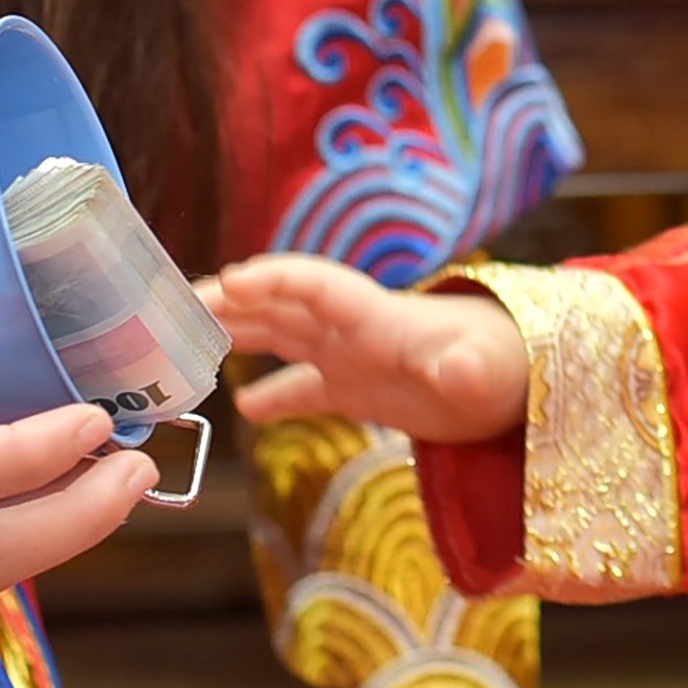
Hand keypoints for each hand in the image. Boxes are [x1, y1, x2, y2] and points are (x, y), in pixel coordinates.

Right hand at [204, 254, 529, 443]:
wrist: (523, 384)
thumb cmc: (507, 366)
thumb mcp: (486, 370)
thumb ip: (465, 368)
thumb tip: (460, 370)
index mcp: (376, 315)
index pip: (315, 285)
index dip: (273, 280)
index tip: (229, 282)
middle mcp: (354, 329)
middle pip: (279, 305)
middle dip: (227, 302)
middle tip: (164, 307)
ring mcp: (353, 356)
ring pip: (280, 337)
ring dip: (235, 335)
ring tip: (178, 345)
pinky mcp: (360, 388)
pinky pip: (303, 387)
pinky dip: (272, 394)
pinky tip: (239, 407)